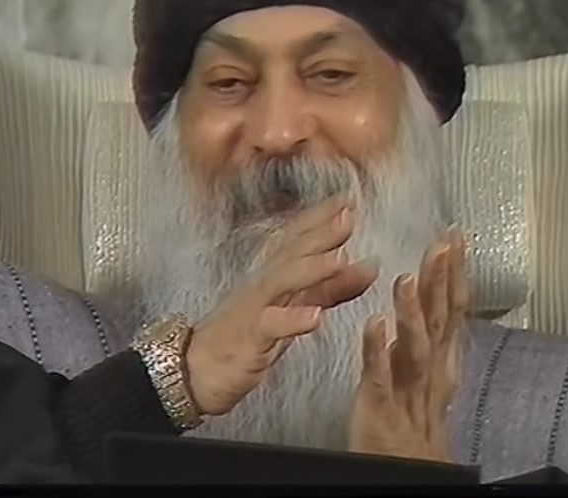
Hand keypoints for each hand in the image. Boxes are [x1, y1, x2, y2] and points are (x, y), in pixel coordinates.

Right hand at [186, 193, 378, 415]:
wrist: (197, 370)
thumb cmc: (248, 335)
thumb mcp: (296, 308)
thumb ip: (333, 287)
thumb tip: (371, 264)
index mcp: (275, 274)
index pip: (299, 237)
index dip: (322, 216)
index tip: (349, 197)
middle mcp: (265, 284)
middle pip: (292, 252)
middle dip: (321, 232)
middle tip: (349, 214)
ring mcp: (254, 308)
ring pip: (281, 282)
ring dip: (311, 268)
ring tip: (340, 257)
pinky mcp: (248, 338)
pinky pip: (270, 326)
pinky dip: (292, 320)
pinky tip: (316, 318)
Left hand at [349, 229, 467, 461]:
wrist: (407, 468)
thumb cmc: (415, 420)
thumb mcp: (430, 372)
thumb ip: (430, 335)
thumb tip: (433, 297)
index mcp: (439, 358)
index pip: (450, 308)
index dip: (453, 273)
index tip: (454, 237)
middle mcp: (430, 370)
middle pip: (439, 320)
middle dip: (441, 281)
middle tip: (442, 244)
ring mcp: (407, 388)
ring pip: (415, 346)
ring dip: (413, 312)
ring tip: (407, 279)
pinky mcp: (381, 407)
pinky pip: (380, 376)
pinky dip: (378, 350)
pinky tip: (374, 324)